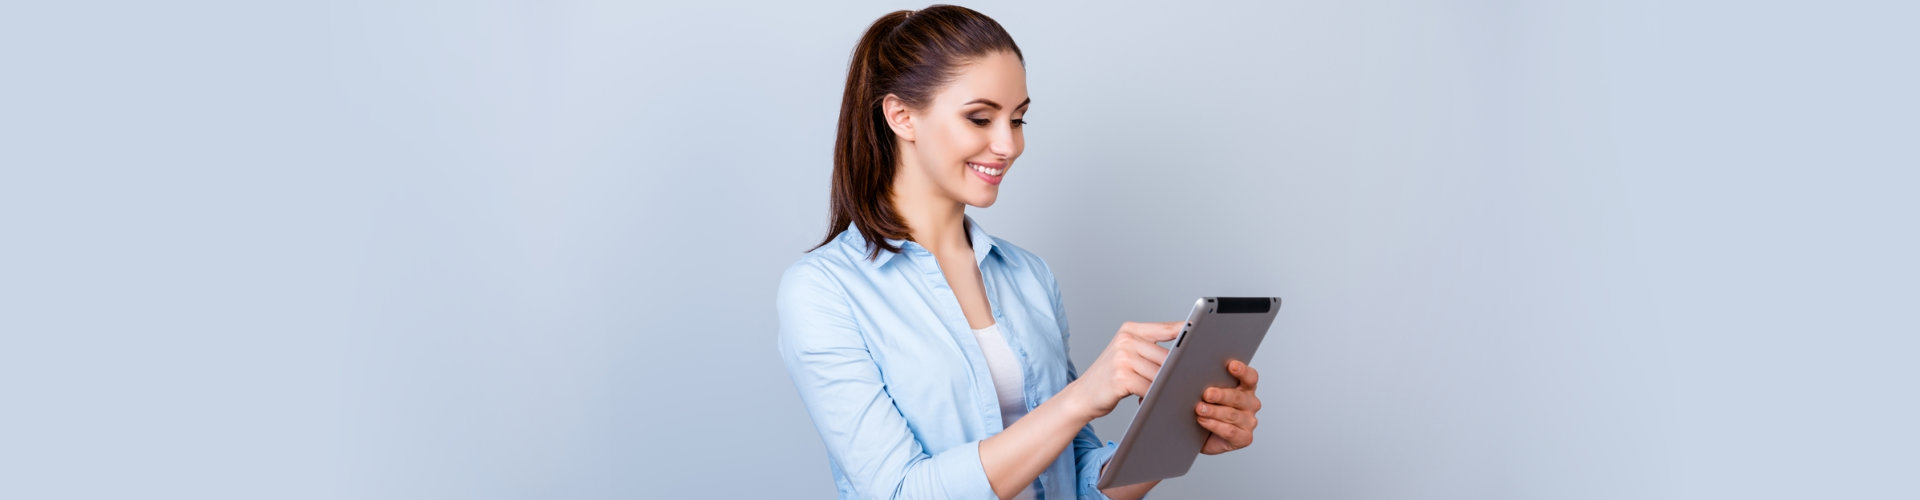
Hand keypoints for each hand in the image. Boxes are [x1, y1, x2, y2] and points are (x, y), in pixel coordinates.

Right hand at [1065, 321, 1179, 419]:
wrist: (1082, 395)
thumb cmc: (1109, 377)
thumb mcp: (1126, 354)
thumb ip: (1150, 350)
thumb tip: (1184, 355)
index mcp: (1130, 330)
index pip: (1166, 329)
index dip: (1187, 331)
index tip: (1205, 333)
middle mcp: (1126, 341)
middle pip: (1166, 357)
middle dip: (1176, 372)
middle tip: (1185, 382)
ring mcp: (1122, 358)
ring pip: (1160, 374)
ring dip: (1165, 387)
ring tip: (1164, 394)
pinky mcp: (1121, 377)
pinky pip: (1149, 388)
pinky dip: (1154, 397)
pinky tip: (1149, 401)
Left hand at [1196, 359, 1260, 454]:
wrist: (1197, 434)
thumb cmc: (1202, 408)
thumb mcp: (1202, 390)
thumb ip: (1202, 378)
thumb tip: (1184, 364)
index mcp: (1245, 387)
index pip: (1250, 377)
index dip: (1242, 371)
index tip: (1230, 365)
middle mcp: (1250, 403)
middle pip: (1239, 397)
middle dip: (1221, 394)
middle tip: (1206, 393)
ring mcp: (1248, 421)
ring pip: (1232, 414)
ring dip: (1214, 411)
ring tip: (1199, 408)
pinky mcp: (1244, 438)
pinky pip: (1230, 431)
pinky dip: (1215, 425)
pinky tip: (1202, 421)